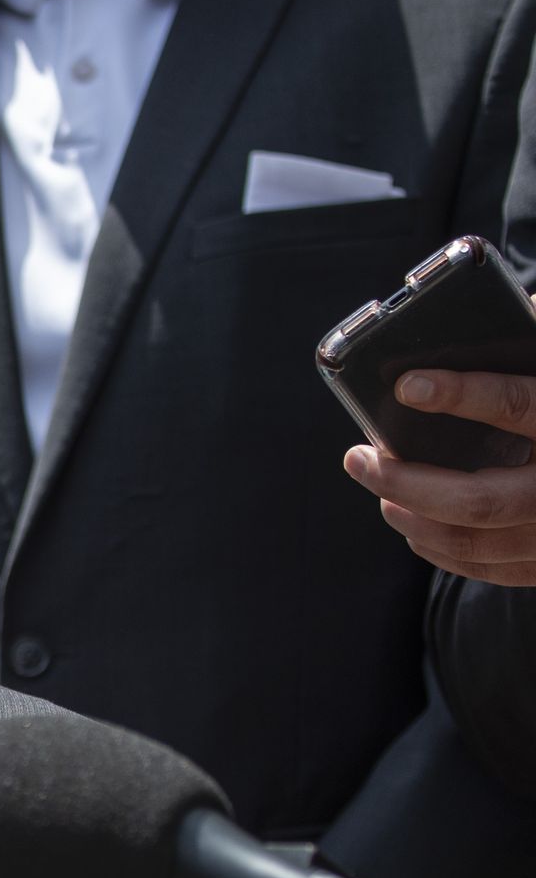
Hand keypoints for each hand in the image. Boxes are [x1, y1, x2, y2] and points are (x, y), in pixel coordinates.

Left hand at [344, 368, 535, 585]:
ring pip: (474, 541)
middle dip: (405, 481)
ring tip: (379, 489)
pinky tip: (412, 525)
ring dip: (413, 518)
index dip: (463, 395)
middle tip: (358, 457)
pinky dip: (441, 549)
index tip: (408, 386)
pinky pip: (488, 568)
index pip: (521, 408)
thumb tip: (519, 309)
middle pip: (478, 499)